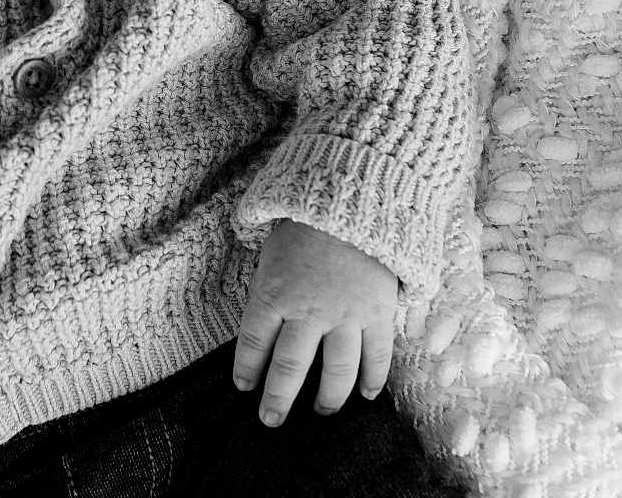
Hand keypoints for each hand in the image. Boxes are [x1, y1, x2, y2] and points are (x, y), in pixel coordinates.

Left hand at [234, 219, 395, 426]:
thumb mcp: (271, 249)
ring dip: (327, 399)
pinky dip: (372, 380)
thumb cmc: (304, 222)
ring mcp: (345, 316)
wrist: (352, 200)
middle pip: (289, 368)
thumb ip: (267, 284)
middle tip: (270, 420)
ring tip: (320, 412)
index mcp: (274, 293)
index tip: (243, 387)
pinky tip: (366, 395)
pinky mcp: (378, 314)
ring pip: (335, 372)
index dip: (247, 369)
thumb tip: (262, 314)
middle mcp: (308, 312)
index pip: (254, 342)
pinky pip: (377, 358)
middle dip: (277, 399)